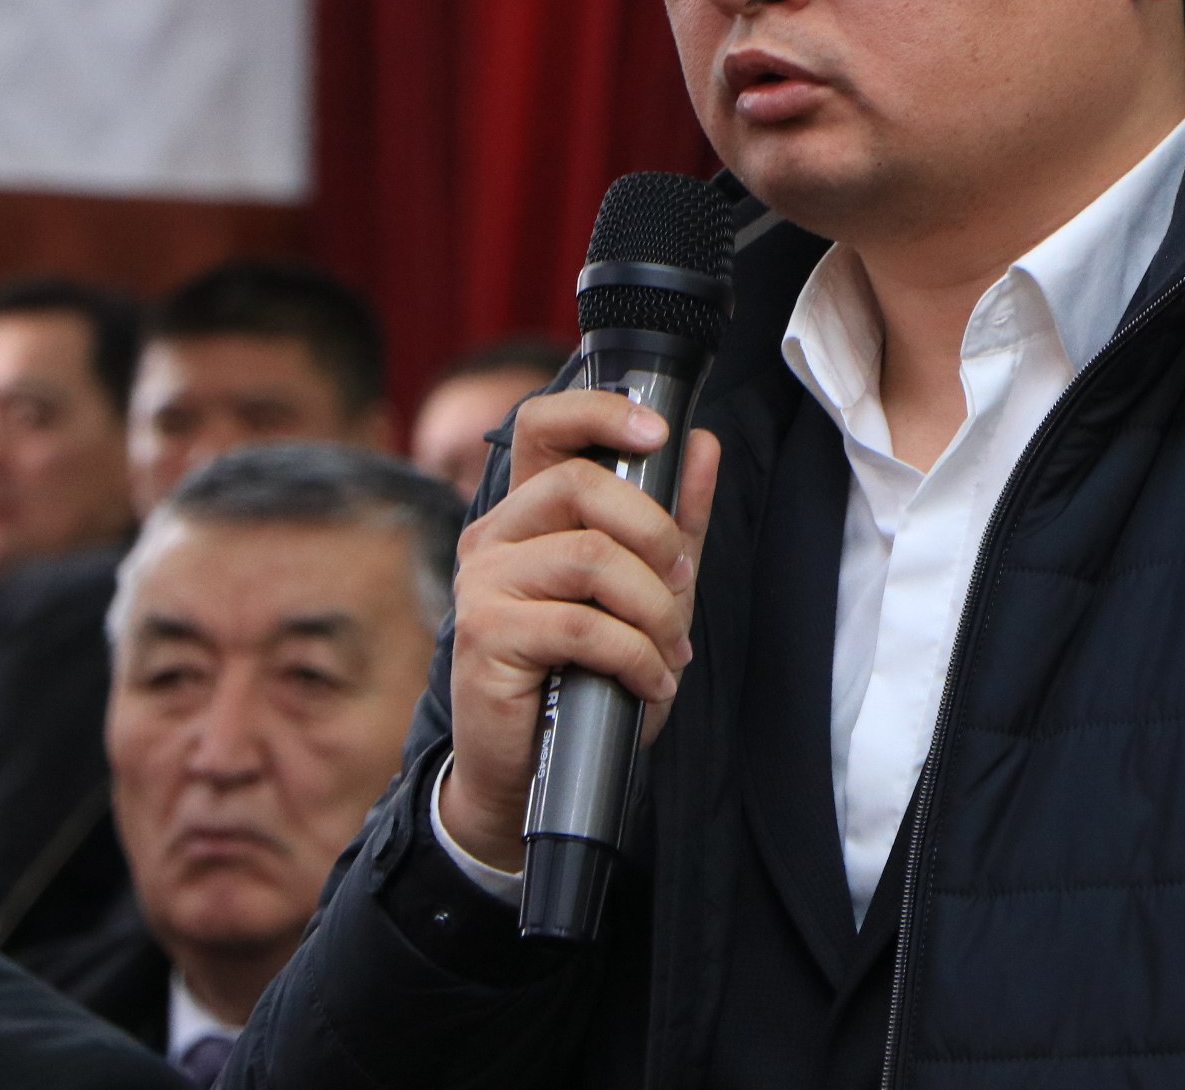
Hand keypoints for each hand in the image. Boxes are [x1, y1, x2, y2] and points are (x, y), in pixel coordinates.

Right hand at [438, 388, 718, 872]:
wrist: (532, 772)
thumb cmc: (586, 675)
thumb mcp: (646, 591)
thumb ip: (674, 520)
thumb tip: (702, 444)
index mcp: (527, 512)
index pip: (543, 425)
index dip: (600, 412)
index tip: (659, 433)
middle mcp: (494, 536)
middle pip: (580, 485)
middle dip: (654, 532)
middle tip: (682, 581)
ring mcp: (482, 583)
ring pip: (590, 558)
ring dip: (653, 607)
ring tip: (669, 648)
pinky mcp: (486, 635)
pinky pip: (584, 625)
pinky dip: (637, 655)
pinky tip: (649, 682)